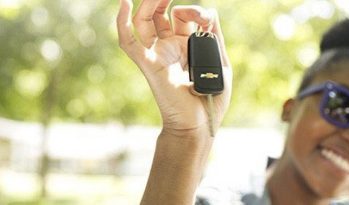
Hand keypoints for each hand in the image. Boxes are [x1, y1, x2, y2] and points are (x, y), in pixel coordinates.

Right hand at [116, 0, 231, 133]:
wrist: (200, 125)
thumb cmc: (212, 100)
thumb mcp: (221, 62)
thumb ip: (215, 37)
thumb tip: (209, 12)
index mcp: (188, 46)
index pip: (185, 17)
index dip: (195, 10)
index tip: (206, 19)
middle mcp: (170, 47)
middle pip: (161, 14)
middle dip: (165, 0)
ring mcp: (158, 54)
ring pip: (145, 22)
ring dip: (149, 4)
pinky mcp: (148, 64)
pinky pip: (129, 42)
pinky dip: (123, 22)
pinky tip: (125, 4)